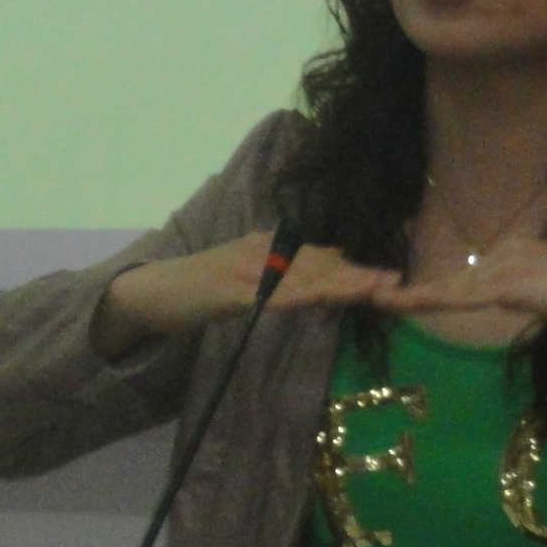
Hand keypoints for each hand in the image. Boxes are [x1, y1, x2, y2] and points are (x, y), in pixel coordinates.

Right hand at [90, 231, 401, 358]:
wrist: (149, 293)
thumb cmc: (200, 289)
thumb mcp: (249, 276)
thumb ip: (286, 271)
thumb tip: (333, 263)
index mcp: (269, 247)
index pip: (321, 257)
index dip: (355, 267)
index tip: (392, 276)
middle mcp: (262, 250)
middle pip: (319, 264)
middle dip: (358, 274)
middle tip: (397, 283)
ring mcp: (246, 269)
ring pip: (302, 277)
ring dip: (339, 283)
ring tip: (373, 288)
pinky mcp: (229, 291)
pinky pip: (270, 296)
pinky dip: (299, 296)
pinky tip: (320, 299)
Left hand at [369, 237, 546, 337]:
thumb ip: (527, 295)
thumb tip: (510, 301)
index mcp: (517, 252)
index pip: (466, 275)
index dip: (432, 288)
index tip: (401, 293)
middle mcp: (507, 251)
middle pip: (451, 279)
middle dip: (413, 292)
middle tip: (375, 296)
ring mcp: (506, 264)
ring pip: (448, 287)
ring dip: (409, 298)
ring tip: (374, 300)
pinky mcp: (508, 282)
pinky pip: (459, 296)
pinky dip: (426, 299)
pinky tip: (400, 303)